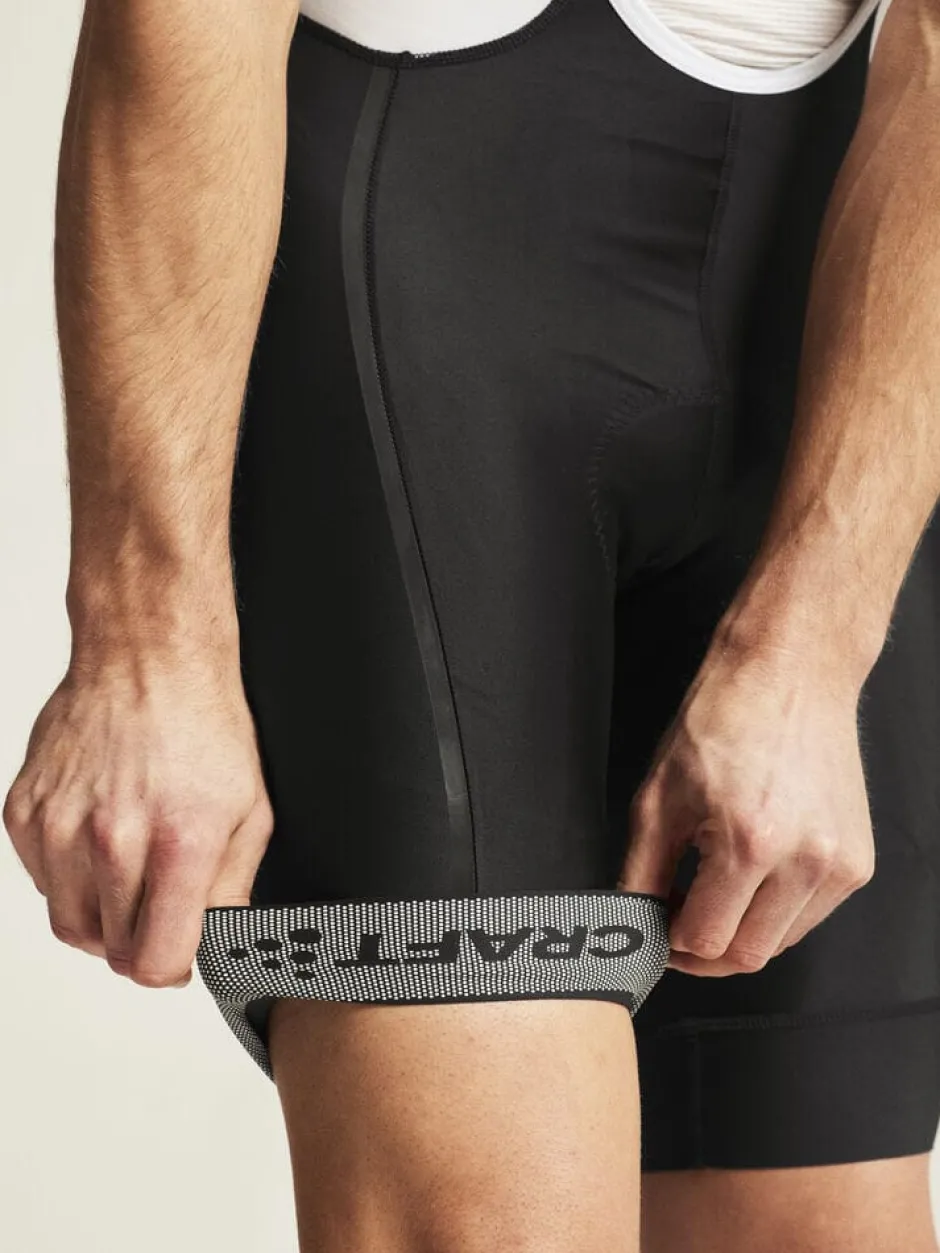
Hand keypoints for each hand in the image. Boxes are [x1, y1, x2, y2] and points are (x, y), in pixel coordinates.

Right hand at [2, 647, 273, 987]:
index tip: (179, 957)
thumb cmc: (203, 725)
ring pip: (71, 926)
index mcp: (178, 842)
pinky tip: (102, 840)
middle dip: (141, 941)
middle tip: (162, 908)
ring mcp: (60, 827)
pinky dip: (71, 878)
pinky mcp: (25, 814)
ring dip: (103, 916)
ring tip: (133, 870)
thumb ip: (233, 890)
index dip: (171, 970)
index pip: (153, 962)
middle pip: (111, 951)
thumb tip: (220, 945)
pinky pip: (43, 883)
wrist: (148, 659)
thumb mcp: (251, 809)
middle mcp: (112, 839)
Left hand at [617, 640, 874, 975]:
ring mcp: (839, 865)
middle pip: (747, 956)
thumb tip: (633, 923)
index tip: (658, 928)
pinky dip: (775, 912)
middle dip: (704, 949)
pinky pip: (808, 917)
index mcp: (749, 842)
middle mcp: (804, 860)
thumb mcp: (657, 796)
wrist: (790, 675)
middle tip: (680, 917)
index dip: (671, 943)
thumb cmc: (725, 719)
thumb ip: (641, 872)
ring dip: (741, 932)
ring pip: (780, 943)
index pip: (706, 941)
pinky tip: (753, 874)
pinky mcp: (858, 863)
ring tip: (715, 889)